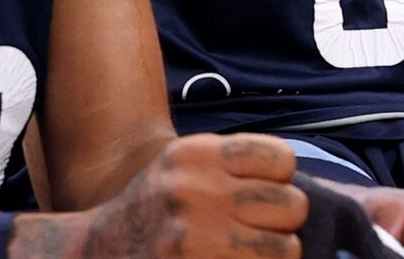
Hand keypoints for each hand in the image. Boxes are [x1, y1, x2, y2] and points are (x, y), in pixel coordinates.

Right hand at [72, 133, 307, 256]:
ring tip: (247, 252)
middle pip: (293, 205)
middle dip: (283, 222)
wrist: (98, 252)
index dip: (280, 181)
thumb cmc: (155, 210)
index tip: (263, 194)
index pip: (282, 160)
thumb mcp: (184, 168)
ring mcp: (195, 238)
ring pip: (287, 249)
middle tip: (258, 229)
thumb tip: (305, 185)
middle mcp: (195, 191)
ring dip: (274, 254)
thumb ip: (235, 166)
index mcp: (195, 154)